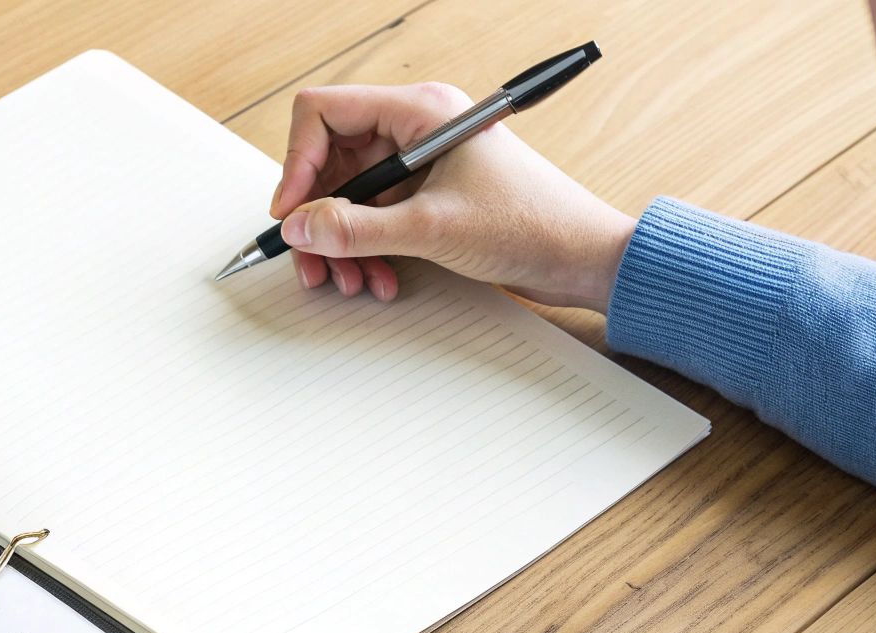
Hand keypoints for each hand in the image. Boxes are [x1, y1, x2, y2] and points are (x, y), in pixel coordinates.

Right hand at [271, 83, 636, 311]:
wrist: (583, 258)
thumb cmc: (533, 224)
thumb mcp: (432, 229)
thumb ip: (356, 229)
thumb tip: (299, 226)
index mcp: (421, 111)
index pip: (325, 114)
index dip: (298, 163)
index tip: (291, 212)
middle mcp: (416, 129)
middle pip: (331, 161)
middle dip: (319, 216)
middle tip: (313, 260)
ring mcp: (421, 164)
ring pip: (350, 197)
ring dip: (342, 242)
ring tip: (351, 278)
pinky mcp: (429, 196)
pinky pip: (375, 217)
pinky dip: (367, 249)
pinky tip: (379, 277)